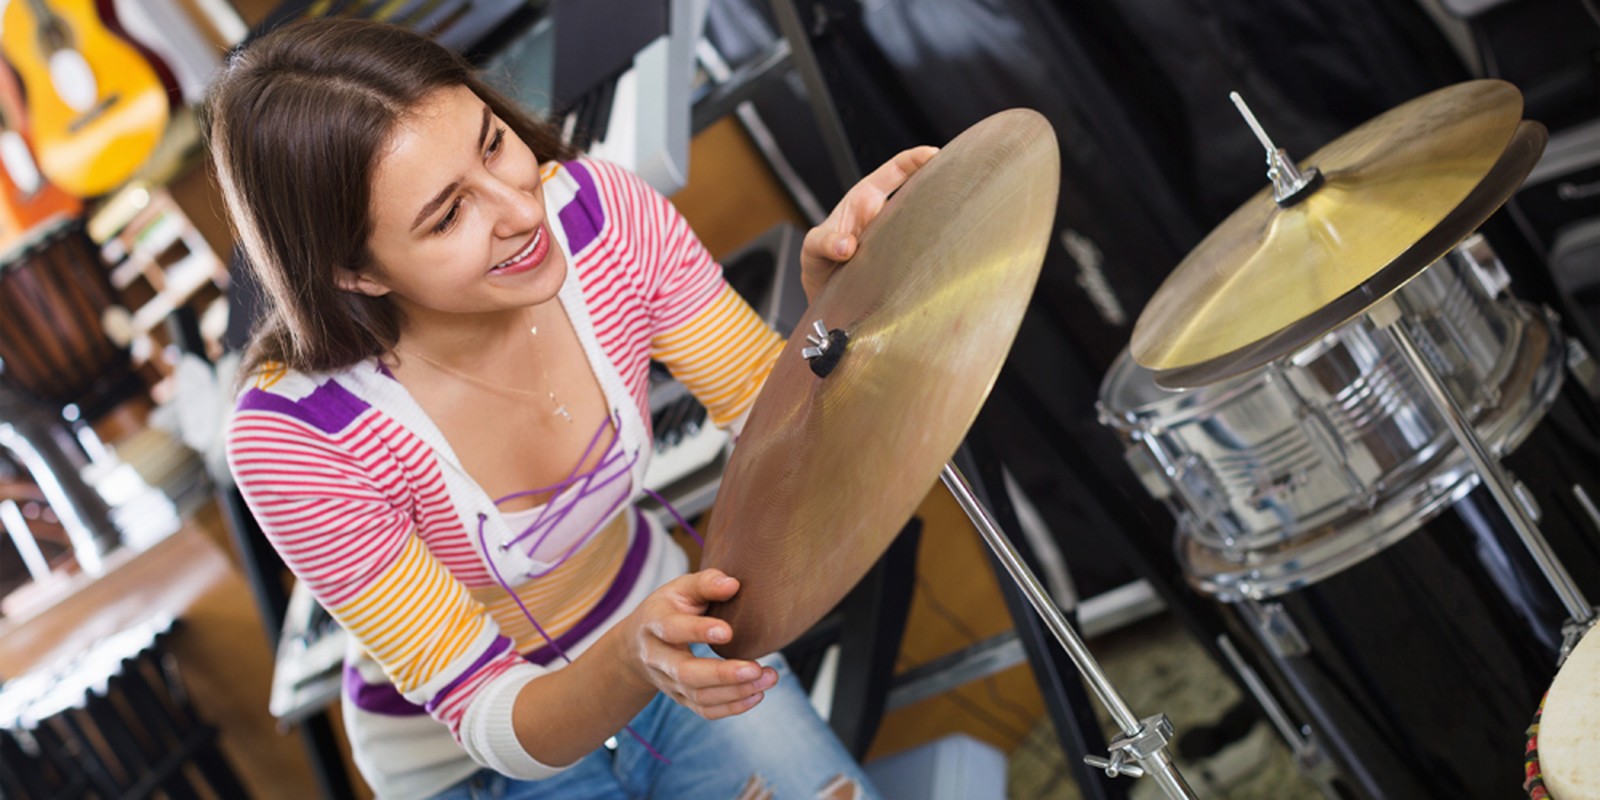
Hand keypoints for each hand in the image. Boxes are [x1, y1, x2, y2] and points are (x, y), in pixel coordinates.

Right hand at [623, 569, 777, 719]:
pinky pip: (705, 710)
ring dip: (736, 692)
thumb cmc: (668, 609)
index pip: (672, 630)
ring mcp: (668, 682)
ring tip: (769, 677)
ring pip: (699, 696)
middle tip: (757, 668)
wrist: (637, 645)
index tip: (728, 632)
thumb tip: (733, 584)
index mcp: (654, 623)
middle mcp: (657, 658)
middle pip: (686, 673)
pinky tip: (757, 694)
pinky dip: (732, 707)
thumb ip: (705, 583)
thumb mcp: (680, 589)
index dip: (698, 631)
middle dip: (722, 674)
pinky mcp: (681, 698)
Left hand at [800, 146, 938, 301]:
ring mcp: (896, 237)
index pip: (894, 171)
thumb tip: (847, 246)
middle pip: (917, 194)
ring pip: (921, 225)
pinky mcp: (902, 260)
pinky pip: (917, 255)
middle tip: (955, 186)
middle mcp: (885, 215)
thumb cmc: (819, 259)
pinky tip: (937, 261)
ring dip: (934, 225)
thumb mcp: (813, 247)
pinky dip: (927, 256)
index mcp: (865, 199)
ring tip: (951, 225)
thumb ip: (825, 243)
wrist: (823, 290)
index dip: (913, 160)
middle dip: (937, 186)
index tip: (933, 154)